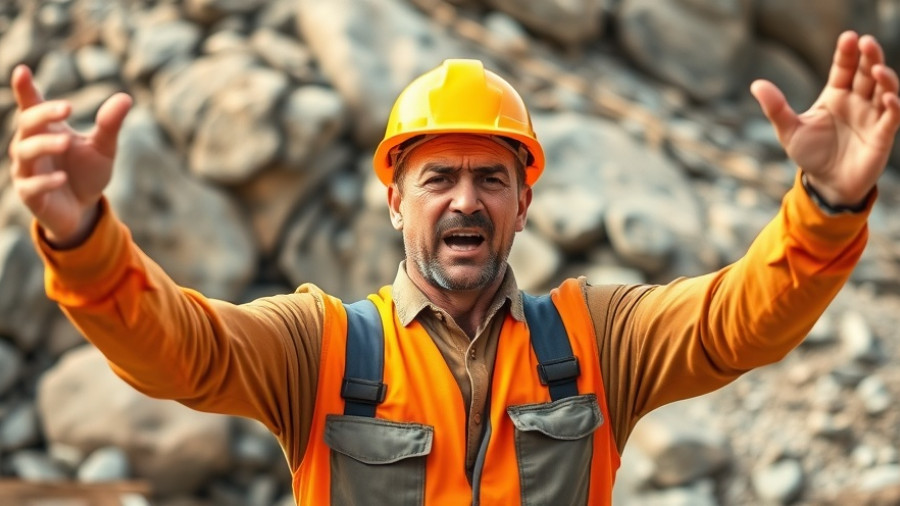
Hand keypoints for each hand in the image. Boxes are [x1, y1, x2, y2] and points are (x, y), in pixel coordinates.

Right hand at [8, 64, 131, 246]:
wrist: (84, 210)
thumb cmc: (88, 173)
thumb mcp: (103, 148)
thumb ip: (109, 125)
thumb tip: (126, 97)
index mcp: (46, 130)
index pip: (31, 105)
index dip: (25, 88)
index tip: (22, 70)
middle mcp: (30, 146)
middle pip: (27, 123)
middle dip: (44, 114)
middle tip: (67, 108)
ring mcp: (27, 170)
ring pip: (25, 152)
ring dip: (44, 145)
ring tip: (66, 142)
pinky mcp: (30, 194)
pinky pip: (31, 186)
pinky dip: (45, 181)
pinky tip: (62, 178)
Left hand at [751, 31, 899, 206]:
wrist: (825, 184)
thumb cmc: (809, 154)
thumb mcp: (788, 130)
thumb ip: (776, 107)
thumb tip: (756, 84)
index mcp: (835, 95)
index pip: (844, 68)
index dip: (847, 53)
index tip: (848, 37)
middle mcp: (857, 102)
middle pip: (867, 74)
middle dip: (870, 57)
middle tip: (867, 42)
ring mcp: (871, 117)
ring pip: (884, 91)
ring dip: (884, 79)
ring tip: (877, 69)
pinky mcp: (881, 136)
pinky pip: (892, 118)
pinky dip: (892, 106)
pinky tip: (888, 97)